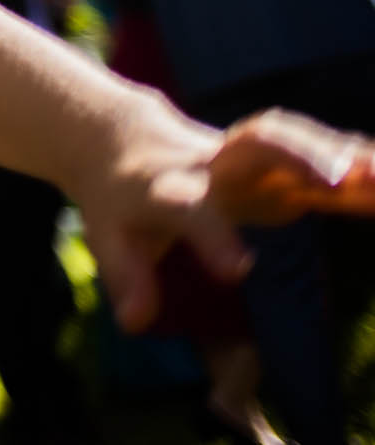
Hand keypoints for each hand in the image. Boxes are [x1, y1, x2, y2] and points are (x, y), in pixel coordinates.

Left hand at [77, 102, 374, 331]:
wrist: (123, 137)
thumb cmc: (120, 199)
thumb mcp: (109, 238)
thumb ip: (127, 277)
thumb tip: (135, 322)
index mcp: (170, 186)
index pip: (190, 210)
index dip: (212, 238)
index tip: (238, 271)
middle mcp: (215, 161)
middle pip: (256, 143)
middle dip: (297, 154)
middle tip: (337, 180)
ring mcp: (250, 154)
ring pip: (298, 139)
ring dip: (344, 153)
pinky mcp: (281, 159)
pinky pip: (326, 155)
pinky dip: (362, 160)